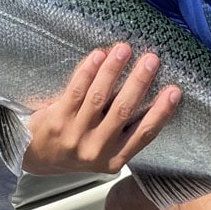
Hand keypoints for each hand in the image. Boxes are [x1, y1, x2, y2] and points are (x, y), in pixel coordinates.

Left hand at [23, 43, 180, 174]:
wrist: (35, 156)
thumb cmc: (76, 148)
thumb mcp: (104, 151)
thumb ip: (123, 132)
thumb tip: (148, 93)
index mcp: (114, 160)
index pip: (144, 134)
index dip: (161, 112)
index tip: (175, 91)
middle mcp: (95, 150)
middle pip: (123, 111)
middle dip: (139, 82)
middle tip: (152, 59)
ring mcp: (74, 136)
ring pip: (99, 98)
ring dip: (114, 70)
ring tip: (124, 49)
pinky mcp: (56, 121)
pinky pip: (76, 91)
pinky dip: (88, 71)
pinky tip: (98, 55)